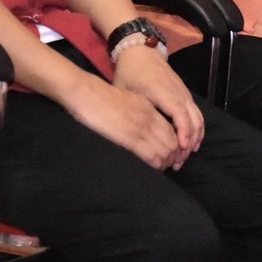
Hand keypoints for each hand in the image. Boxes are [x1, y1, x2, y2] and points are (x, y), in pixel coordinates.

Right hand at [64, 68, 193, 170]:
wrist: (87, 93)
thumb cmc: (99, 97)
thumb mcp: (125, 100)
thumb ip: (135, 111)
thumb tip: (137, 125)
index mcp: (148, 107)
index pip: (171, 129)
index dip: (174, 144)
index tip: (170, 153)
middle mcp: (149, 117)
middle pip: (172, 140)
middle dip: (173, 155)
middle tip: (168, 164)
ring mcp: (141, 128)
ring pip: (165, 149)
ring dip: (166, 161)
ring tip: (161, 168)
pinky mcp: (130, 138)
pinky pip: (151, 155)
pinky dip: (156, 164)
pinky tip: (154, 168)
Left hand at [113, 43, 203, 156]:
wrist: (140, 51)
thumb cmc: (129, 72)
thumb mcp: (125, 91)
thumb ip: (132, 111)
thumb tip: (134, 136)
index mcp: (162, 91)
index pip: (179, 113)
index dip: (183, 131)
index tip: (181, 148)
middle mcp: (177, 92)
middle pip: (192, 119)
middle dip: (189, 142)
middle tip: (179, 162)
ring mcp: (183, 92)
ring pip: (197, 117)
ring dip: (195, 137)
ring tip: (187, 155)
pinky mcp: (185, 93)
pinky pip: (196, 113)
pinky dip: (196, 128)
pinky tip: (191, 142)